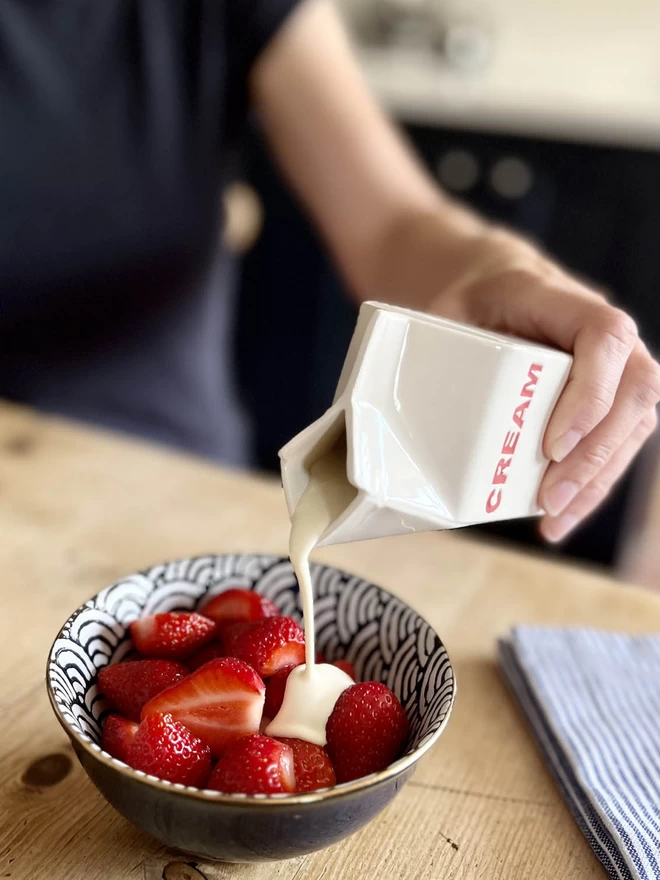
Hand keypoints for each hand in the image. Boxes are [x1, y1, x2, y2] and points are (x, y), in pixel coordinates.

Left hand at [430, 228, 659, 541]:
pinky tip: (562, 515)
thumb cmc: (470, 303)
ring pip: (635, 423)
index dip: (589, 393)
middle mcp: (607, 332)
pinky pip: (620, 441)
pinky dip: (594, 482)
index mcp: (564, 299)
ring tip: (555, 520)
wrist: (494, 288)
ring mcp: (619, 365)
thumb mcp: (447, 312)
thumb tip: (404, 409)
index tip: (551, 444)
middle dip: (595, 454)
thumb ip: (438, 348)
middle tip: (550, 499)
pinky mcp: (612, 398)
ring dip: (597, 479)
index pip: (604, 337)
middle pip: (635, 391)